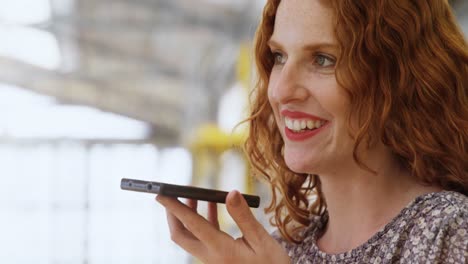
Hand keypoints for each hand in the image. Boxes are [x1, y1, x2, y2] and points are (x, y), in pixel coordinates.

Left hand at [155, 190, 289, 263]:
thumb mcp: (261, 241)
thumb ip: (243, 217)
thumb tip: (230, 192)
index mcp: (220, 250)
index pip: (191, 225)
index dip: (174, 208)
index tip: (160, 194)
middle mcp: (210, 256)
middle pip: (180, 235)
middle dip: (172, 214)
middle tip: (172, 193)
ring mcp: (212, 259)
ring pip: (189, 237)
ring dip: (187, 216)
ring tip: (193, 195)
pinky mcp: (217, 258)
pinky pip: (202, 238)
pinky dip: (203, 221)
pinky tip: (213, 206)